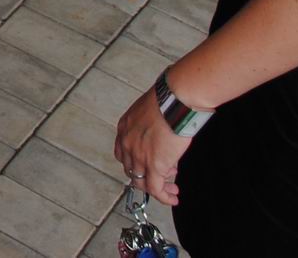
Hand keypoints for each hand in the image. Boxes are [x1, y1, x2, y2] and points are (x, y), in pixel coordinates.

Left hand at [114, 86, 191, 207]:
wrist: (175, 101)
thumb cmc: (168, 100)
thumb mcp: (151, 112)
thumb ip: (152, 128)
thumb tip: (164, 140)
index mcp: (124, 127)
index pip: (123, 153)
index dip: (137, 162)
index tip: (149, 165)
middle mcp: (126, 143)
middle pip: (131, 169)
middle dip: (147, 176)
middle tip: (164, 178)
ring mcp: (138, 155)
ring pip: (142, 181)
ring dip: (157, 188)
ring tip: (171, 190)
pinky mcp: (154, 165)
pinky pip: (155, 188)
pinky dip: (163, 196)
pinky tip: (172, 197)